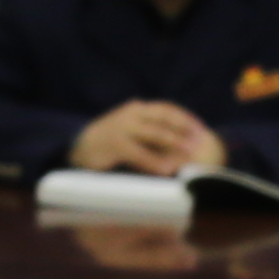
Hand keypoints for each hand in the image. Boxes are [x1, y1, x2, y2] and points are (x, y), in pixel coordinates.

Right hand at [71, 102, 214, 174]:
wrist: (78, 149)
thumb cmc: (110, 144)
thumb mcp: (132, 134)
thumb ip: (151, 136)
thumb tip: (181, 145)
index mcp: (136, 108)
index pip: (166, 108)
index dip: (185, 117)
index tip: (201, 129)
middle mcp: (130, 113)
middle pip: (164, 118)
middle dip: (185, 130)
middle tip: (200, 142)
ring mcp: (122, 127)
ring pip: (155, 133)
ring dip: (175, 145)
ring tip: (188, 156)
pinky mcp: (115, 143)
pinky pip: (140, 153)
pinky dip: (155, 162)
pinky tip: (166, 170)